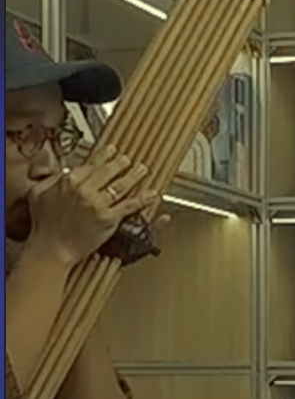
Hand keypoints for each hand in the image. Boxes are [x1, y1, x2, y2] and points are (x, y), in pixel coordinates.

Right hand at [28, 143, 155, 267]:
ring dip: (134, 175)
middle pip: (108, 171)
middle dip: (121, 162)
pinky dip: (143, 199)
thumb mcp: (38, 193)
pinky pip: (129, 205)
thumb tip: (61, 171)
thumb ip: (50, 178)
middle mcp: (85, 189)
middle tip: (128, 159)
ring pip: (121, 185)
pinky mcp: (108, 218)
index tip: (110, 150)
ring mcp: (98, 203)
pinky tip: (152, 194)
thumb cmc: (43, 225)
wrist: (51, 248)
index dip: (103, 155)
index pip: (91, 163)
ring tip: (142, 169)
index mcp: (69, 180)